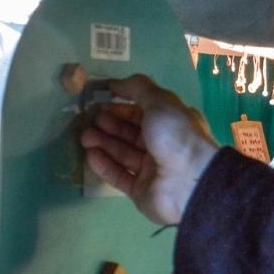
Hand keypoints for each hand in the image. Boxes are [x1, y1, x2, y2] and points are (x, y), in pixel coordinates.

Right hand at [79, 75, 219, 225]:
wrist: (189, 183)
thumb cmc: (176, 136)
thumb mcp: (160, 101)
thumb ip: (137, 88)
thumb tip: (115, 83)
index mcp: (171, 122)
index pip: (142, 111)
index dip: (121, 104)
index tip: (100, 99)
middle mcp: (162, 144)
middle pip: (129, 132)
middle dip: (108, 123)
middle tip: (89, 119)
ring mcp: (151, 168)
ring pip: (121, 152)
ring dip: (102, 142)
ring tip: (84, 137)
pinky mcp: (140, 190)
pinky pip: (118, 175)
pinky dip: (103, 164)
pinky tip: (89, 155)